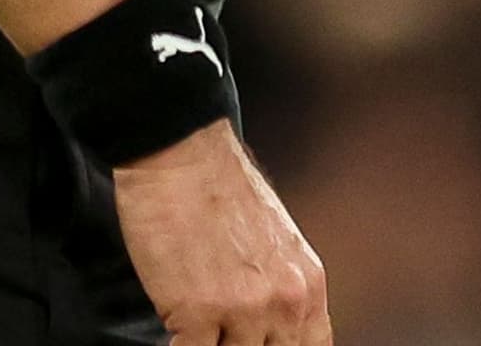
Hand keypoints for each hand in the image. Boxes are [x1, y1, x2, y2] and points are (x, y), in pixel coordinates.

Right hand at [110, 121, 328, 345]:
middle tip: (220, 333)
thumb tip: (267, 331)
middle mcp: (285, 300)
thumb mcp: (275, 245)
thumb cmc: (221, 192)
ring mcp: (243, 308)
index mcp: (307, 284)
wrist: (184, 154)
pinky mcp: (197, 311)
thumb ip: (278, 292)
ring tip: (197, 329)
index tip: (260, 343)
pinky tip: (173, 330)